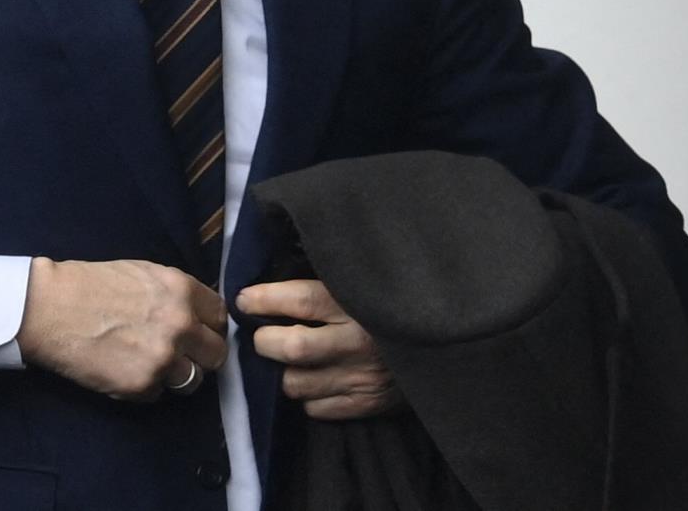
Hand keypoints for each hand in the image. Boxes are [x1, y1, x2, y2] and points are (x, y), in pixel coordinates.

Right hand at [17, 257, 226, 399]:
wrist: (51, 308)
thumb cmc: (92, 285)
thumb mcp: (146, 273)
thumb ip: (177, 294)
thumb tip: (197, 312)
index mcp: (183, 291)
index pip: (220, 317)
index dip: (210, 326)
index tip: (201, 332)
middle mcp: (181, 325)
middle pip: (217, 353)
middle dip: (202, 355)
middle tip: (184, 356)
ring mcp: (163, 358)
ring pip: (193, 380)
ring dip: (178, 376)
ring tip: (154, 367)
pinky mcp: (141, 385)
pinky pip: (159, 394)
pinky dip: (147, 388)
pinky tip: (127, 371)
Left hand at [238, 279, 402, 420]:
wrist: (442, 345)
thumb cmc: (391, 306)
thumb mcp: (364, 284)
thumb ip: (328, 282)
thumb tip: (275, 278)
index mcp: (357, 305)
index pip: (301, 300)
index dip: (265, 300)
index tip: (245, 299)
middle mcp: (358, 343)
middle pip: (292, 348)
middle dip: (265, 341)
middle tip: (262, 335)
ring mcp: (361, 378)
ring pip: (295, 384)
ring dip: (284, 372)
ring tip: (290, 360)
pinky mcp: (365, 404)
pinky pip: (314, 408)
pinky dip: (307, 395)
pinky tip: (315, 379)